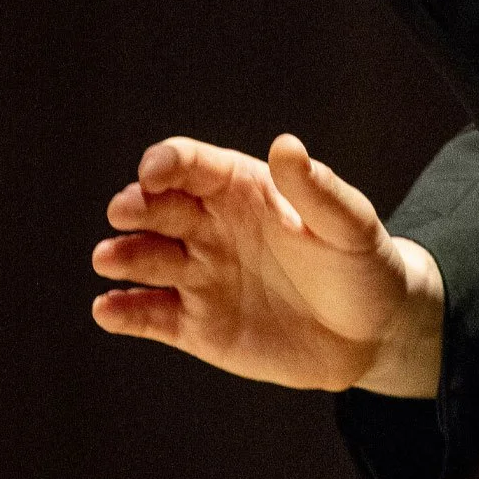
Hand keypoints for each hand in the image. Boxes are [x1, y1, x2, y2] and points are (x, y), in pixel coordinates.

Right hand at [91, 133, 443, 396]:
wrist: (371, 333)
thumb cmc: (363, 265)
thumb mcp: (349, 225)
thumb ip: (316, 189)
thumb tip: (285, 145)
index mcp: (246, 191)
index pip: (196, 166)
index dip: (170, 162)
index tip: (153, 170)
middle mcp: (214, 228)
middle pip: (162, 208)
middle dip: (138, 205)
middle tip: (124, 209)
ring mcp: (202, 276)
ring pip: (148, 259)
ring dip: (124, 255)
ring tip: (108, 257)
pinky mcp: (198, 326)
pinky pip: (152, 316)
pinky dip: (125, 312)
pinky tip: (107, 310)